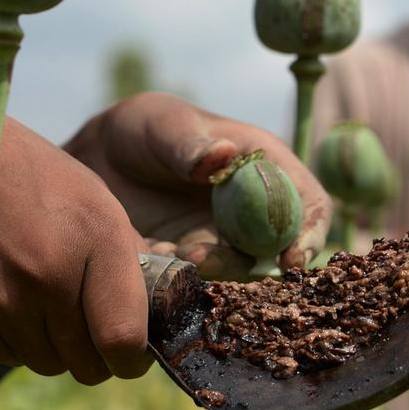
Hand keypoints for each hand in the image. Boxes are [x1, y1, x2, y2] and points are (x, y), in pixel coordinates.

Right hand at [0, 88, 151, 383]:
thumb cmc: (15, 175)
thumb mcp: (87, 194)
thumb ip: (124, 251)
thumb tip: (154, 304)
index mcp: (99, 237)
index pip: (127, 337)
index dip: (133, 356)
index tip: (131, 351)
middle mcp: (56, 275)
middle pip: (91, 363)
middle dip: (96, 354)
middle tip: (88, 327)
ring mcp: (9, 303)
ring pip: (52, 364)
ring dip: (55, 346)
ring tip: (42, 299)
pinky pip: (12, 356)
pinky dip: (18, 340)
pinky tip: (8, 298)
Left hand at [63, 92, 329, 279]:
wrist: (98, 161)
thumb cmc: (144, 130)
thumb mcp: (163, 124)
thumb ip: (189, 142)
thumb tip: (222, 155)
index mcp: (267, 168)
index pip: (309, 204)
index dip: (310, 232)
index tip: (291, 257)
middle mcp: (255, 211)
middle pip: (277, 250)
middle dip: (245, 263)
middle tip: (200, 259)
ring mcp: (225, 242)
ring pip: (235, 274)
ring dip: (205, 272)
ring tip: (163, 252)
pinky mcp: (194, 266)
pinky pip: (197, 285)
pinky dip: (175, 281)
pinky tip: (145, 257)